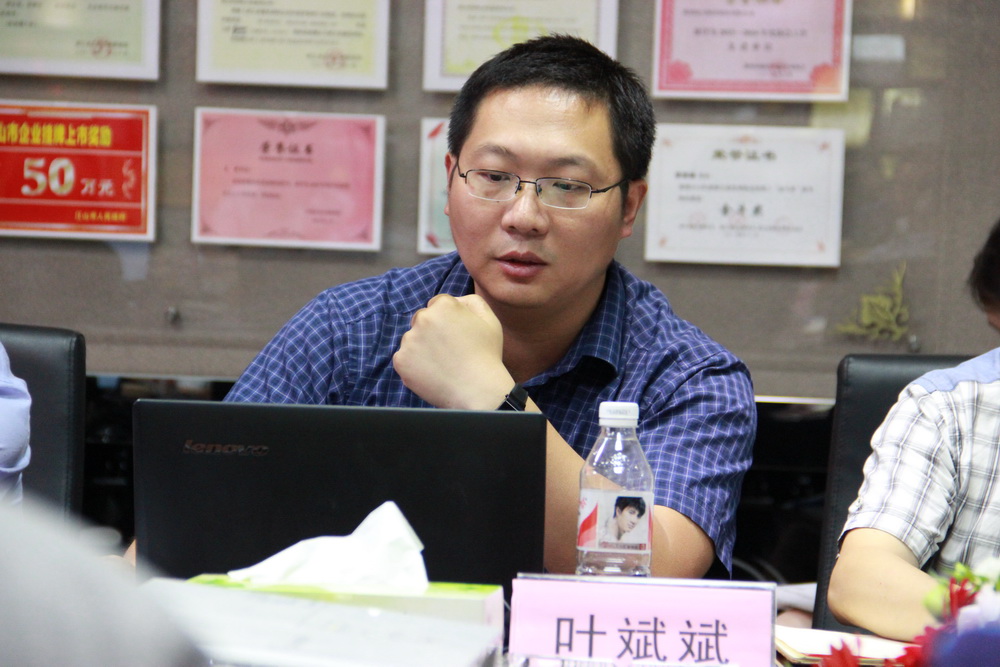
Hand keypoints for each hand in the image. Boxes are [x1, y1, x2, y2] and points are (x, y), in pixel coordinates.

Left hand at [393, 294, 513, 409]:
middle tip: (449, 350)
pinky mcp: (401, 360)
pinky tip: (433, 372)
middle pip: (422, 319)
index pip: (438, 305)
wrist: (478, 390)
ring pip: (412, 339)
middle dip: (432, 331)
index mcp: (443, 305)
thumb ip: (471, 301)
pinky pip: (405, 358)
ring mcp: (409, 340)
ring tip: (442, 363)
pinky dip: (415, 365)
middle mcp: (423, 318)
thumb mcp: (489, 319)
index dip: (448, 320)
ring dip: (422, 347)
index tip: (456, 335)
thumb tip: (455, 300)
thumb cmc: (487, 355)